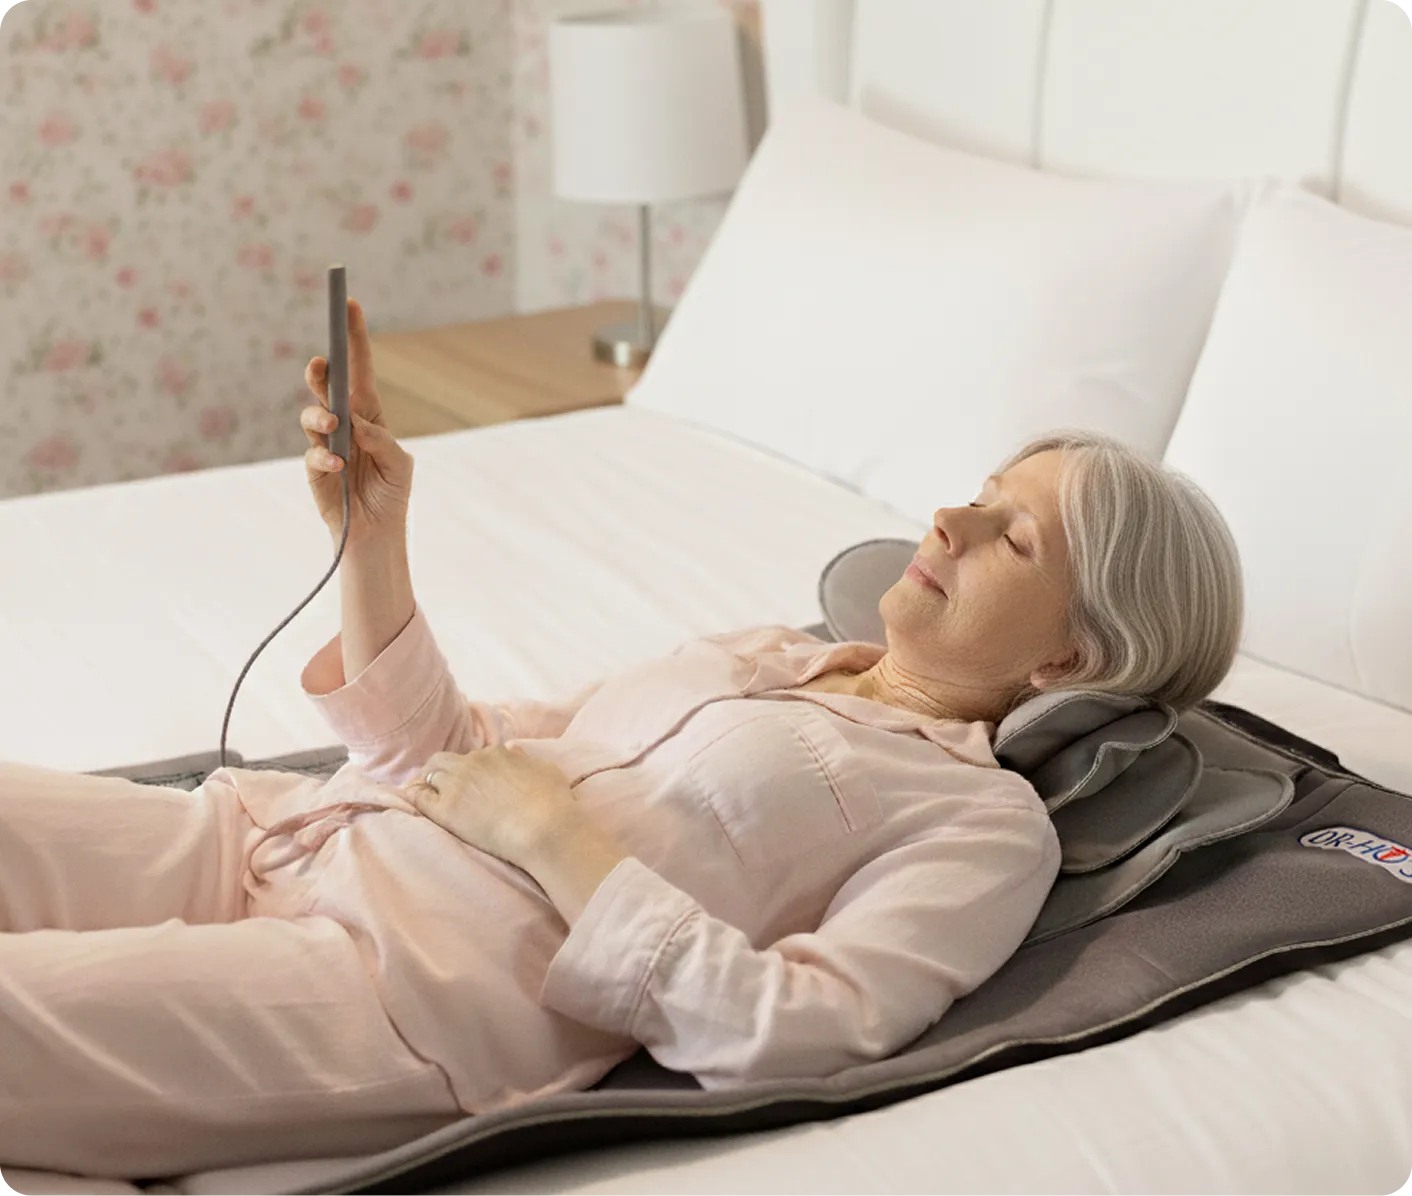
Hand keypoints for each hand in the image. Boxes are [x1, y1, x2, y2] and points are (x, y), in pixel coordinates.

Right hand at [301, 297, 414, 544]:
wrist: (377, 535)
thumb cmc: (392, 495)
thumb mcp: (400, 465)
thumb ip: (380, 440)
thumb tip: (354, 421)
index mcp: (369, 414)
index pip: (359, 369)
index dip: (354, 338)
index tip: (348, 304)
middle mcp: (345, 423)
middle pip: (328, 386)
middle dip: (322, 372)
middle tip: (321, 365)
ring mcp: (326, 444)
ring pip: (313, 415)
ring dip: (320, 417)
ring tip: (333, 427)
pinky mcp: (314, 468)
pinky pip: (312, 453)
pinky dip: (324, 457)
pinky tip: (338, 465)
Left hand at [402, 745, 578, 869]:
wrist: (544, 828)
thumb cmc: (553, 802)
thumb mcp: (546, 770)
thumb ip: (526, 760)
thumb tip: (514, 751)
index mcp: (496, 753)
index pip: (474, 757)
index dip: (471, 770)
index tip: (472, 782)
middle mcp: (473, 762)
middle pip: (444, 760)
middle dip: (440, 771)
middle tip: (442, 787)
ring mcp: (457, 785)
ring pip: (430, 774)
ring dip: (428, 782)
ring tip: (426, 796)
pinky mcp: (446, 809)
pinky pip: (419, 797)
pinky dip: (413, 796)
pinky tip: (410, 801)